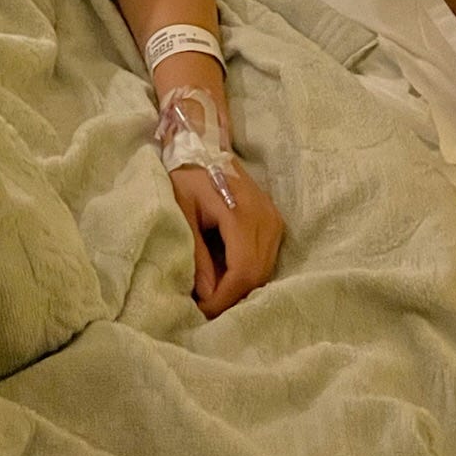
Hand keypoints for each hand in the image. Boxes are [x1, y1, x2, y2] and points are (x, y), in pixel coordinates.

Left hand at [169, 161, 284, 319]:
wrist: (204, 144)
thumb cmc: (186, 175)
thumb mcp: (182, 211)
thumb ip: (196, 253)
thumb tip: (205, 294)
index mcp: (241, 214)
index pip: (243, 270)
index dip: (224, 297)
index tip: (202, 311)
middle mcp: (266, 219)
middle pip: (258, 275)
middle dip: (232, 298)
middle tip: (205, 309)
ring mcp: (274, 220)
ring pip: (265, 270)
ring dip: (240, 287)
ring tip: (212, 295)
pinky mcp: (274, 222)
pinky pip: (265, 258)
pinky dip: (247, 273)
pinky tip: (225, 276)